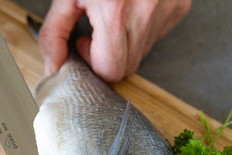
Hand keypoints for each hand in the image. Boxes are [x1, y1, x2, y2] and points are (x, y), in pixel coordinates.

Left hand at [39, 0, 190, 81]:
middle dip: (107, 56)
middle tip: (97, 31)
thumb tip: (53, 66)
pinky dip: (140, 31)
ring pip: (142, 54)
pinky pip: (156, 37)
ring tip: (114, 16)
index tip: (84, 40)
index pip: (111, 69)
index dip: (92, 61)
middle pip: (127, 67)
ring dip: (124, 44)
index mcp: (115, 11)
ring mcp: (167, 9)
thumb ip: (53, 34)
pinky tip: (130, 11)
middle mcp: (146, 12)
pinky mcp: (179, 7)